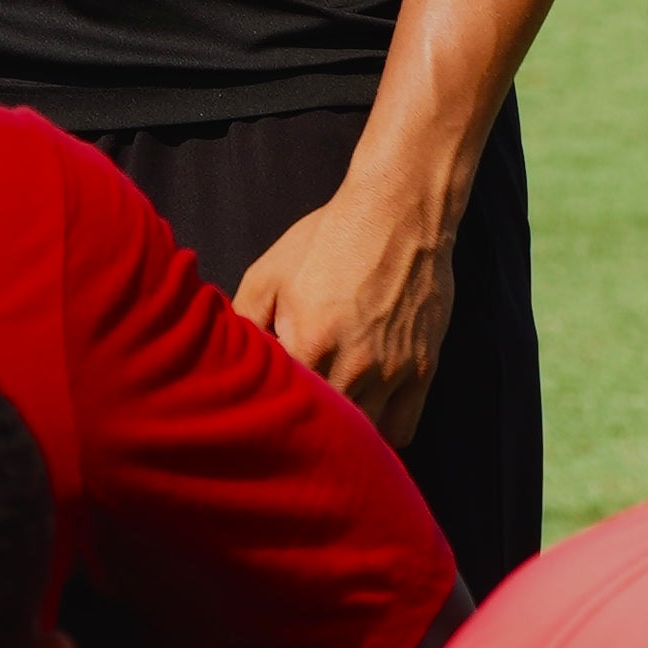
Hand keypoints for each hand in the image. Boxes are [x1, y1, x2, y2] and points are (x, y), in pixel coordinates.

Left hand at [240, 175, 455, 446]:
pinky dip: (383, 430)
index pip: (279, 407)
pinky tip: (367, 410)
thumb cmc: (328, 238)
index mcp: (309, 344)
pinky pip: (403, 428)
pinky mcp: (423, 370)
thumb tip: (225, 360)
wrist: (398, 211)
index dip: (266, 410)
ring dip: (343, 432)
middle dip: (301, 428)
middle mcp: (353, 367)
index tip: (261, 404)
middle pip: (321, 430)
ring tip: (329, 415)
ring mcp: (392, 372)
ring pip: (363, 437)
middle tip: (292, 415)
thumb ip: (243, 322)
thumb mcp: (269, 273)